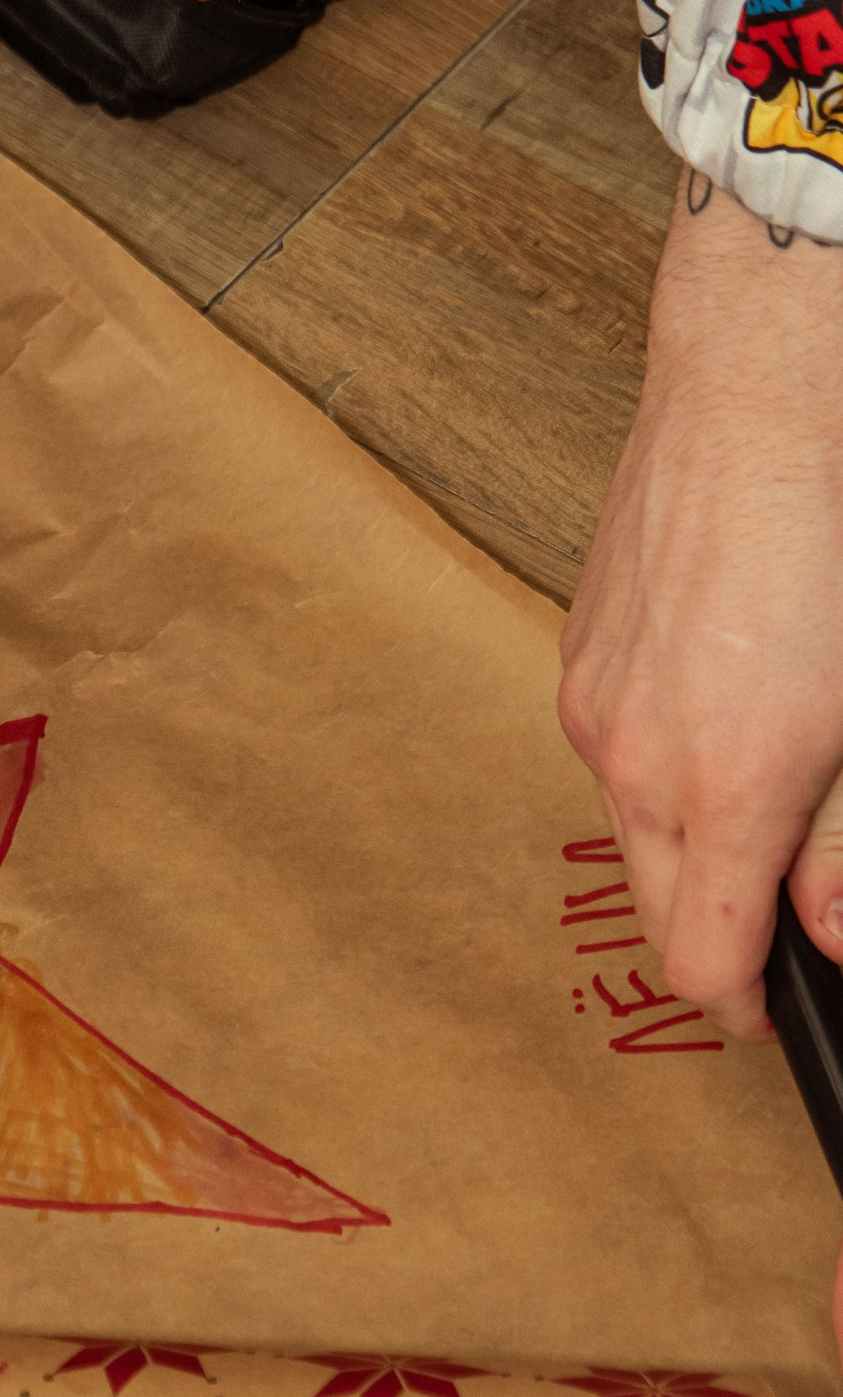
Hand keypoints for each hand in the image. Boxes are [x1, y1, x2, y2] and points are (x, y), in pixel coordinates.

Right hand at [558, 188, 842, 1038]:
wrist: (764, 389)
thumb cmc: (834, 532)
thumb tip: (827, 937)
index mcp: (721, 786)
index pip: (699, 964)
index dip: (748, 1005)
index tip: (778, 1008)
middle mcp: (630, 756)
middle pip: (655, 909)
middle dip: (718, 923)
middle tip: (791, 901)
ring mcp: (592, 701)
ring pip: (634, 823)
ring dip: (693, 829)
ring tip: (773, 770)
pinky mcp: (579, 649)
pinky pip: (613, 744)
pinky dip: (665, 752)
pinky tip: (731, 692)